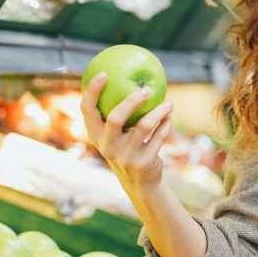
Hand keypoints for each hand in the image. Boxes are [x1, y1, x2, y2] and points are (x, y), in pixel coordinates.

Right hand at [81, 73, 173, 191]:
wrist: (140, 183)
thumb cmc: (127, 148)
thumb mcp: (117, 134)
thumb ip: (118, 112)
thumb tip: (128, 77)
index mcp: (96, 135)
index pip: (87, 110)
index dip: (92, 91)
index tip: (104, 73)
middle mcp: (107, 146)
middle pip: (115, 118)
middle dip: (131, 101)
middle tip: (146, 89)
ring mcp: (125, 156)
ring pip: (144, 126)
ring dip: (159, 111)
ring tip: (169, 102)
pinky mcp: (143, 163)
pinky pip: (159, 137)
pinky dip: (166, 125)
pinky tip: (169, 117)